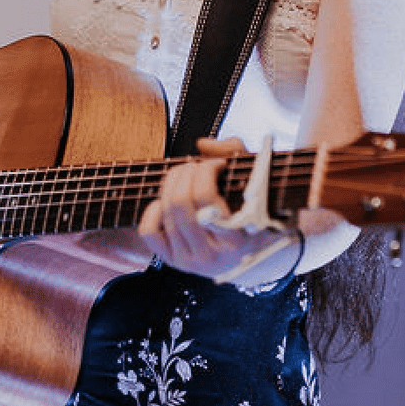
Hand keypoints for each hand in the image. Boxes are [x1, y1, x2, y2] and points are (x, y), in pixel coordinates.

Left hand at [138, 138, 298, 283]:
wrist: (246, 255)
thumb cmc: (251, 212)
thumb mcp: (255, 184)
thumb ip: (234, 153)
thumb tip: (202, 145)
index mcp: (235, 241)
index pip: (206, 199)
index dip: (206, 171)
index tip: (218, 164)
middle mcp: (210, 255)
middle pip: (181, 201)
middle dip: (187, 172)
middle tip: (199, 165)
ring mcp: (188, 260)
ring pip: (166, 210)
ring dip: (173, 182)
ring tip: (186, 174)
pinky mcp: (171, 260)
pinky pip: (149, 230)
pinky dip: (154, 209)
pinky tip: (169, 201)